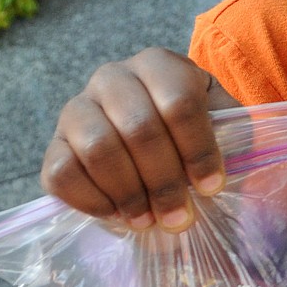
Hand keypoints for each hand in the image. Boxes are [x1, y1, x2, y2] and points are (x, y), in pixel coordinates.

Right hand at [41, 48, 239, 231]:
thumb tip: (223, 172)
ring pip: (99, 149)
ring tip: (150, 221)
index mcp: (160, 65)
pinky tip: (118, 216)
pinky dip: (93, 201)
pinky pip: (62, 172)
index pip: (179, 101)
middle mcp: (113, 77)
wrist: (157, 152)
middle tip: (181, 217)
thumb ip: (232, 141)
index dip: (198, 149)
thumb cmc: (197, 140)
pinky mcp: (54, 144)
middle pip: (139, 127)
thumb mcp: (225, 130)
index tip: (212, 187)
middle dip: (165, 181)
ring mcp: (78, 108)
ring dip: (130, 194)